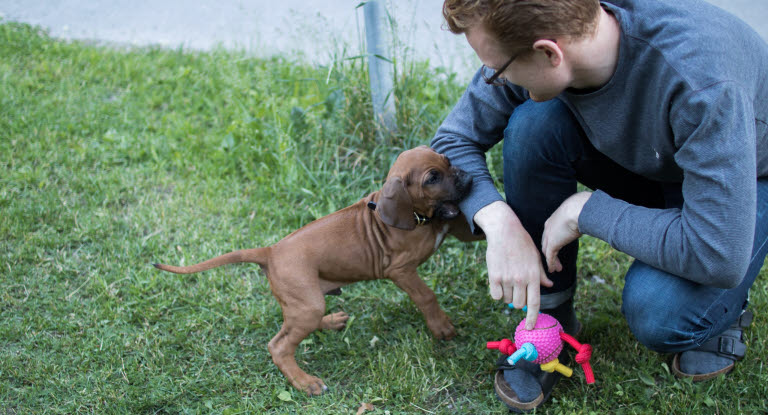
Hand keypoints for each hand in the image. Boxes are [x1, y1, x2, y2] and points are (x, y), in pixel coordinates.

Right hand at [474, 201, 552, 328]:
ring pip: (507, 300)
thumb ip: (542, 274)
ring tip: (507, 281)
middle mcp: (521, 279)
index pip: (535, 303)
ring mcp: (507, 278)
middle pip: (519, 304)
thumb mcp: (536, 258)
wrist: (505, 231)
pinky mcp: (494, 276)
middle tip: (516, 290)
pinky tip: (498, 283)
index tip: (530, 328)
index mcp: (534, 276)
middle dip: (518, 301)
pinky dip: (497, 293)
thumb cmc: (522, 244)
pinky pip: (496, 295)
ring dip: (507, 295)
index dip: (532, 318)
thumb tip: (549, 285)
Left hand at [542, 192, 591, 272]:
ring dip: (551, 260)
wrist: (577, 209)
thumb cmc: (580, 209)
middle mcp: (548, 228)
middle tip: (554, 261)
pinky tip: (553, 269)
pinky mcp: (552, 243)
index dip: (552, 242)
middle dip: (550, 252)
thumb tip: (587, 220)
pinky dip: (551, 263)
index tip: (557, 247)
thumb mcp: (576, 214)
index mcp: (553, 220)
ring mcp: (549, 236)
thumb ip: (577, 219)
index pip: (549, 234)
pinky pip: (550, 256)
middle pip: (546, 243)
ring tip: (555, 269)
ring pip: (547, 251)